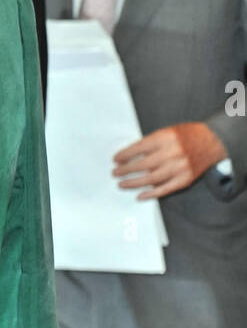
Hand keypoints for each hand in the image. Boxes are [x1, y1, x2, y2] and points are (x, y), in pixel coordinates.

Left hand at [112, 123, 226, 199]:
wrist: (213, 141)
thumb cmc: (188, 135)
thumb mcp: (168, 131)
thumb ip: (151, 143)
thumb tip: (130, 156)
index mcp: (166, 138)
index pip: (139, 148)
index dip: (125, 155)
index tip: (116, 159)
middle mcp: (172, 153)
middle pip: (142, 164)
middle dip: (125, 170)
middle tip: (115, 173)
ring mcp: (179, 168)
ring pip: (151, 179)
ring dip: (133, 182)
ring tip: (122, 184)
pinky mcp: (185, 179)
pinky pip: (165, 189)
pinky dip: (151, 193)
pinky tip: (139, 195)